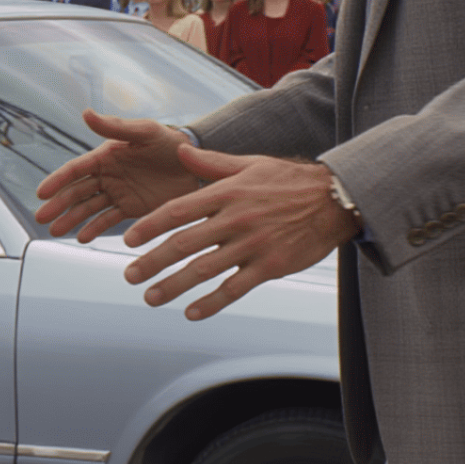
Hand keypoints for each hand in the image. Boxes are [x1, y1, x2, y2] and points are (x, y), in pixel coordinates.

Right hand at [35, 112, 202, 242]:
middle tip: (42, 219)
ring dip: (72, 219)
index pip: (75, 170)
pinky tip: (84, 236)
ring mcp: (119, 193)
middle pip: (77, 192)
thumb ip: (115, 126)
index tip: (42, 194)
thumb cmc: (171, 141)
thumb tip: (86, 113)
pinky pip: (109, 220)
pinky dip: (95, 228)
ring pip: (89, 208)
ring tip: (56, 231)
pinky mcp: (132, 209)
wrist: (198, 162)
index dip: (57, 181)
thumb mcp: (145, 131)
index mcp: (106, 155)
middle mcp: (108, 175)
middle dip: (58, 205)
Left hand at [118, 149, 362, 320]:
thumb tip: (180, 150)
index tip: (129, 239)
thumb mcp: (250, 164)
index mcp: (227, 192)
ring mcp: (253, 244)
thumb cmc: (290, 181)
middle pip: (184, 243)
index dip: (150, 225)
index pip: (178, 210)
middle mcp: (235, 218)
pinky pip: (235, 288)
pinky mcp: (270, 266)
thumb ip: (211, 162)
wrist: (335, 200)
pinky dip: (212, 303)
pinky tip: (192, 312)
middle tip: (130, 275)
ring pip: (204, 269)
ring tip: (151, 297)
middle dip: (152, 261)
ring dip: (174, 286)